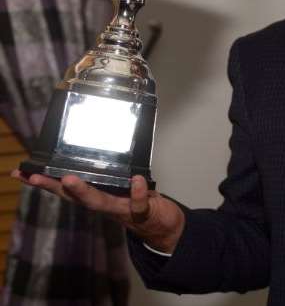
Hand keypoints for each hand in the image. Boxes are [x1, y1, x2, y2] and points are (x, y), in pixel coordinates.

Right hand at [11, 170, 184, 253]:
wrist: (165, 228)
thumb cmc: (139, 203)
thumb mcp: (119, 188)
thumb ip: (106, 176)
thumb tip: (88, 154)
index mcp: (96, 196)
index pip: (66, 188)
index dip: (44, 181)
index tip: (20, 172)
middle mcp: (104, 205)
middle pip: (74, 197)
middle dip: (53, 187)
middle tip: (34, 176)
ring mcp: (122, 211)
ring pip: (100, 202)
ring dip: (84, 193)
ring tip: (69, 179)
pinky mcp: (143, 213)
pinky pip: (139, 204)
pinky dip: (138, 193)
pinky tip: (137, 179)